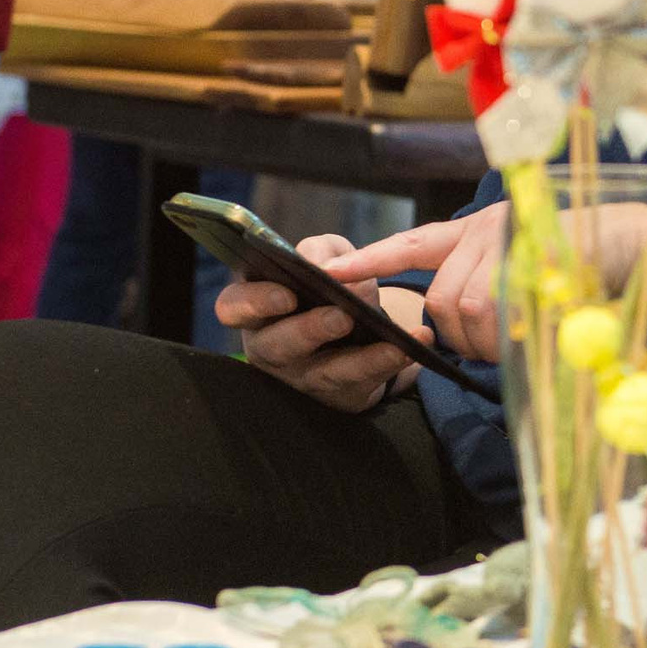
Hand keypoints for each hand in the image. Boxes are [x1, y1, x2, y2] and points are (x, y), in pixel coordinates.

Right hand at [214, 233, 431, 412]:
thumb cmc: (332, 286)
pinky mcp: (339, 396)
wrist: (365, 325)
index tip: (286, 294)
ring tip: (391, 339)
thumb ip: (322, 252)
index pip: (233, 307)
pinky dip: (390, 363)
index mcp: (258, 307)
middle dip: (307, 331)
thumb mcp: (328, 258)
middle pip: (276, 346)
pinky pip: (363, 383)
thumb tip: (321, 265)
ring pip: (324, 373)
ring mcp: (303, 378)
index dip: (252, 303)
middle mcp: (272, 347)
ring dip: (359, 357)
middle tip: (339, 316)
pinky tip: (414, 346)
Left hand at [325, 198, 646, 366]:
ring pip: (468, 312)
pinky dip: (514, 331)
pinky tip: (541, 324)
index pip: (412, 244)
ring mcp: (508, 239)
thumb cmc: (594, 262)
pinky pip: (500, 309)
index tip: (332, 271)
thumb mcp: (535, 268)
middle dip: (463, 337)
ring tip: (528, 333)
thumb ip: (496, 288)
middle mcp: (485, 228)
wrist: (646, 237)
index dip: (371, 261)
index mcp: (480, 229)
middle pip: (442, 301)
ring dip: (493, 340)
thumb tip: (468, 330)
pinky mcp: (529, 254)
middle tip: (500, 343)